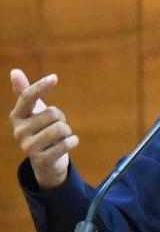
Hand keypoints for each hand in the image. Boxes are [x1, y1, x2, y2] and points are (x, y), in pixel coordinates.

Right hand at [9, 69, 78, 189]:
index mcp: (17, 116)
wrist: (46, 160)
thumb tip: (14, 71)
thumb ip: (25, 92)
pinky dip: (73, 141)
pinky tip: (66, 145)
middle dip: (61, 119)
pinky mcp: (41, 160)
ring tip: (58, 138)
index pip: (28, 97)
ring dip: (67, 131)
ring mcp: (28, 147)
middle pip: (53, 113)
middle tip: (54, 128)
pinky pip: (67, 143)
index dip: (41, 86)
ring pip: (61, 128)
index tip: (54, 77)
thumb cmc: (41, 129)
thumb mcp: (34, 111)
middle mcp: (19, 131)